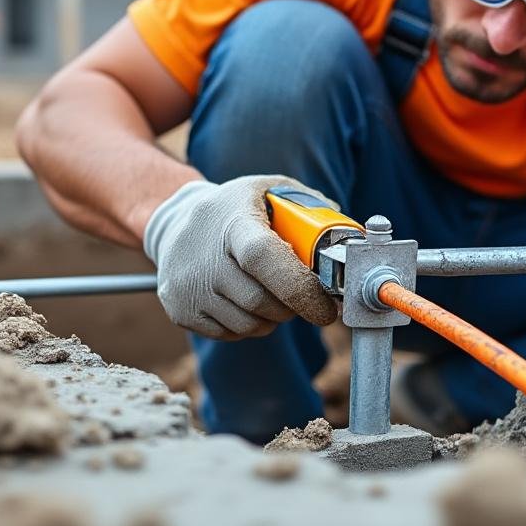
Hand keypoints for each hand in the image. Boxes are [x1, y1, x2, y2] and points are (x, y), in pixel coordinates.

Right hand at [144, 175, 337, 339]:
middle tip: (304, 296)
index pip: (263, 256)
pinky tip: (247, 301)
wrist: (174, 223)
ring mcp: (187, 285)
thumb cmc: (238, 209)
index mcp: (232, 221)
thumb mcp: (270, 191)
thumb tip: (351, 240)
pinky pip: (231, 334)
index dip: (299, 287)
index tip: (326, 308)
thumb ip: (312, 209)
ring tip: (273, 294)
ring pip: (249, 324)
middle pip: (261, 301)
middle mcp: (202, 255)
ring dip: (274, 318)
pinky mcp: (179, 309)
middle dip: (293, 306)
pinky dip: (250, 325)